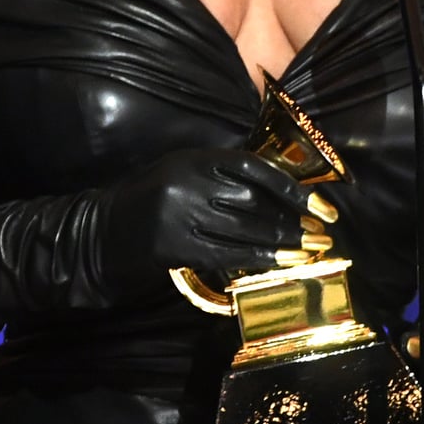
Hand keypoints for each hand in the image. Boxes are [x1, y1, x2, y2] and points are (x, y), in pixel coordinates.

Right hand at [98, 147, 332, 298]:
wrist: (102, 230)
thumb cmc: (151, 200)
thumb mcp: (182, 172)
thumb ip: (222, 175)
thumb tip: (279, 192)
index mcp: (193, 158)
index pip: (253, 167)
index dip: (290, 186)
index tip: (318, 204)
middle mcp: (187, 183)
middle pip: (253, 202)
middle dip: (292, 220)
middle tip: (321, 234)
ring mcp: (179, 216)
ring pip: (244, 230)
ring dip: (282, 244)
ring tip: (308, 251)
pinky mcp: (173, 247)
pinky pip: (226, 254)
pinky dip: (258, 260)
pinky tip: (279, 264)